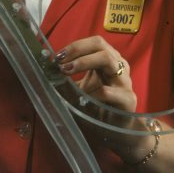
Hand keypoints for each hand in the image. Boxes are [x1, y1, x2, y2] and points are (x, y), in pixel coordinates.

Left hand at [55, 36, 151, 162]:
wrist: (116, 130)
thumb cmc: (98, 106)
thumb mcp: (82, 88)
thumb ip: (68, 77)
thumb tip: (46, 67)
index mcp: (109, 60)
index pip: (94, 42)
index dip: (75, 46)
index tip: (57, 56)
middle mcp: (119, 66)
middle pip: (101, 46)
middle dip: (78, 50)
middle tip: (60, 62)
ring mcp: (124, 82)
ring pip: (109, 60)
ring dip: (84, 62)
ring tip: (67, 71)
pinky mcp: (127, 99)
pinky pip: (109, 91)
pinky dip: (92, 92)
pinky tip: (82, 97)